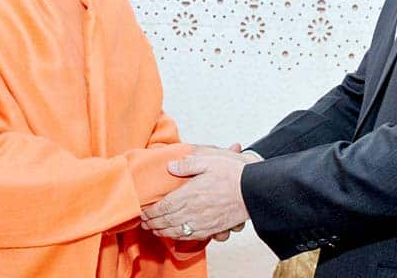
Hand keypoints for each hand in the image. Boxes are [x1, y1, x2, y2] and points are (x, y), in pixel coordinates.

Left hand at [140, 144, 257, 240]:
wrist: (254, 191)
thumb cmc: (233, 174)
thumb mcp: (209, 160)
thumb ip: (188, 164)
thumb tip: (170, 166)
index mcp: (190, 193)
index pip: (163, 206)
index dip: (150, 211)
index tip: (143, 211)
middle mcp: (194, 210)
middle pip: (167, 221)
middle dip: (153, 223)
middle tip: (144, 222)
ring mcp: (203, 222)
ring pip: (177, 230)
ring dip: (162, 231)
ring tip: (154, 229)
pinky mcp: (212, 228)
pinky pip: (191, 236)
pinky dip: (178, 236)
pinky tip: (174, 233)